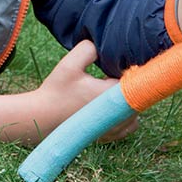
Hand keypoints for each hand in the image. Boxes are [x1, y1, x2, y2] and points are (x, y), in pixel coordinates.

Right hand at [0, 40, 137, 144]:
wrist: (43, 117)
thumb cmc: (56, 91)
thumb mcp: (69, 64)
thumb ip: (88, 49)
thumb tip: (102, 45)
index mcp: (110, 94)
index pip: (134, 78)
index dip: (130, 69)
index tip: (117, 64)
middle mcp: (116, 113)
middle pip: (138, 95)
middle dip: (130, 85)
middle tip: (111, 76)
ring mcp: (114, 127)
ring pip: (136, 110)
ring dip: (128, 100)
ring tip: (110, 92)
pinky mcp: (109, 136)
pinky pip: (130, 125)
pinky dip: (125, 116)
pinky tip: (110, 106)